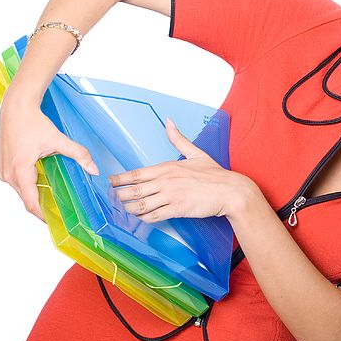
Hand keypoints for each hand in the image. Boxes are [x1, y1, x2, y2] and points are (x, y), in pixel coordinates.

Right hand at [0, 95, 98, 222]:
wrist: (15, 108)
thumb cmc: (32, 122)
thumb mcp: (58, 139)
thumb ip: (78, 154)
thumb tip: (94, 169)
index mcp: (19, 171)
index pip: (30, 203)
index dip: (43, 215)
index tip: (55, 221)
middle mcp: (7, 174)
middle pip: (26, 198)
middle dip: (42, 204)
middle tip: (60, 209)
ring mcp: (3, 171)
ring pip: (21, 191)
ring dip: (36, 193)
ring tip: (53, 196)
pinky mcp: (3, 166)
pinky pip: (17, 182)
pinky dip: (29, 184)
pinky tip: (43, 182)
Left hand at [108, 117, 247, 222]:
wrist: (230, 191)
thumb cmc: (214, 174)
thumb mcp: (196, 153)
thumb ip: (179, 139)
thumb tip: (169, 122)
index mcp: (167, 167)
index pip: (136, 174)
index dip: (119, 179)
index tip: (110, 182)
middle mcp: (166, 181)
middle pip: (133, 190)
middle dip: (119, 195)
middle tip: (111, 199)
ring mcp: (170, 196)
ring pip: (140, 205)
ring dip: (129, 209)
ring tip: (123, 210)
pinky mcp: (177, 209)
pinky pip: (154, 216)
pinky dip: (144, 218)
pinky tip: (140, 218)